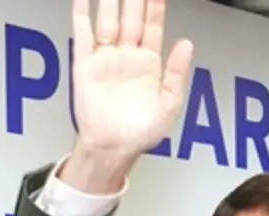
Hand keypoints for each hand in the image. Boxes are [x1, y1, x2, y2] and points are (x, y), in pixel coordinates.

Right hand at [71, 0, 193, 159]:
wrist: (112, 148)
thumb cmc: (139, 133)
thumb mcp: (169, 105)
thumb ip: (177, 73)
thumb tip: (186, 45)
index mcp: (148, 65)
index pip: (153, 26)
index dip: (155, 6)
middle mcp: (127, 57)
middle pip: (131, 17)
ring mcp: (106, 59)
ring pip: (109, 20)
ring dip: (110, 0)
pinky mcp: (85, 65)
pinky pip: (83, 34)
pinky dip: (82, 14)